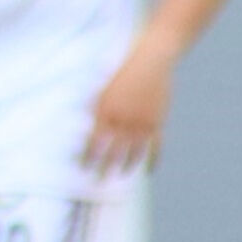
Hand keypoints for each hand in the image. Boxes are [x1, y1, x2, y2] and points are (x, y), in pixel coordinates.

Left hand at [85, 49, 176, 174]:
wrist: (152, 60)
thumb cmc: (122, 70)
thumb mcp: (101, 88)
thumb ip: (94, 109)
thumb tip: (86, 126)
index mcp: (106, 112)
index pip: (94, 142)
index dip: (89, 156)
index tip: (84, 167)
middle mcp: (124, 121)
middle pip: (113, 151)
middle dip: (105, 167)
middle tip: (99, 180)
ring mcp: (143, 123)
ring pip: (134, 151)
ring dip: (127, 165)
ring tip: (120, 176)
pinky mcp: (158, 121)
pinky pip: (156, 146)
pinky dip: (153, 159)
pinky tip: (149, 171)